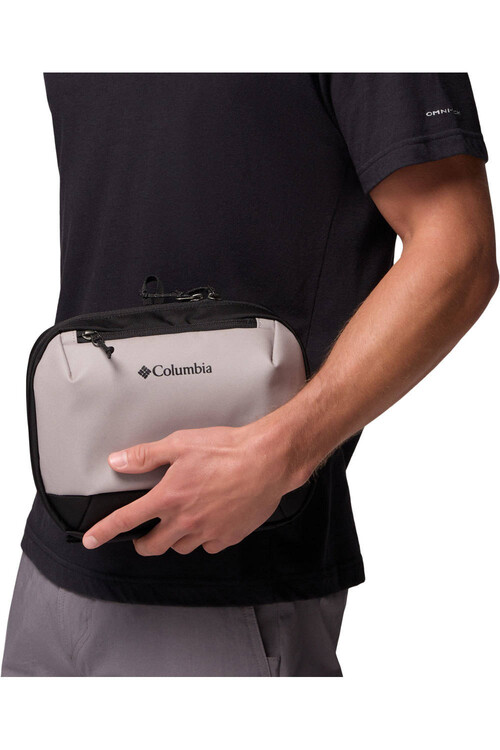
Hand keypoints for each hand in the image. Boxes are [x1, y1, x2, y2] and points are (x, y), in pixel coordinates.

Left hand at [82, 423, 302, 555]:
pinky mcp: (229, 537)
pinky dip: (204, 538)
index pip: (127, 519)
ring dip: (175, 539)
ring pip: (181, 547)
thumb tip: (118, 461)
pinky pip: (208, 546)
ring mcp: (208, 531)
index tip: (92, 540)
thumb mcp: (181, 443)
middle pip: (153, 546)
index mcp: (169, 497)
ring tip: (181, 522)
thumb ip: (146, 456)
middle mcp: (185, 520)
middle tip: (143, 535)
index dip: (105, 531)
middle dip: (143, 543)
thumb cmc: (228, 449)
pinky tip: (209, 522)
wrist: (268, 461)